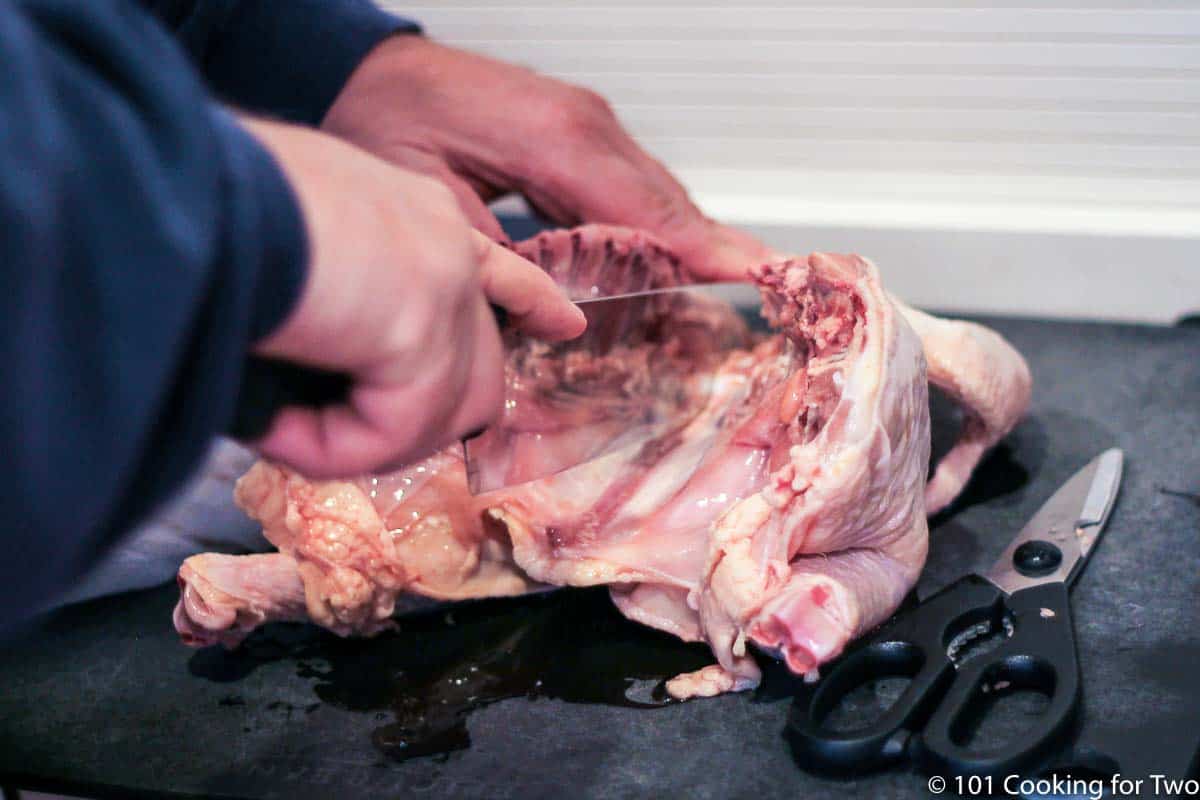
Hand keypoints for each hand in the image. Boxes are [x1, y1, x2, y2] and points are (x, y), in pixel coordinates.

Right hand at [241, 117, 585, 477]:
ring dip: (360, 441)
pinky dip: (328, 449)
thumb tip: (323, 363)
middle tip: (345, 434)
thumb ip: (337, 300)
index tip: (563, 322)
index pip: (494, 264)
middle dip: (418, 417)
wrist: (204, 193)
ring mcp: (443, 290)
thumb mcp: (292, 247)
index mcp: (412, 212)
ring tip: (283, 424)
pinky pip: (390, 436)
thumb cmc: (217, 209)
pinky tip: (274, 424)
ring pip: (442, 414)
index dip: (530, 298)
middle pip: (477, 370)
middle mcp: (440, 244)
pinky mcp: (423, 337)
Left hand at [321, 36, 774, 282]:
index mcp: (555, 138)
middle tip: (764, 292)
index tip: (757, 276)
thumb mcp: (429, 201)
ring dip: (691, 239)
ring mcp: (586, 123)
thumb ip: (499, 258)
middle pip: (667, 201)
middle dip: (715, 248)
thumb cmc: (386, 123)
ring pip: (656, 192)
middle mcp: (584, 124)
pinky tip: (675, 257)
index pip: (647, 208)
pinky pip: (633, 184)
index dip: (703, 249)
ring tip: (734, 283)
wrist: (370, 72)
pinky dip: (659, 222)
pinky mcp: (578, 132)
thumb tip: (556, 315)